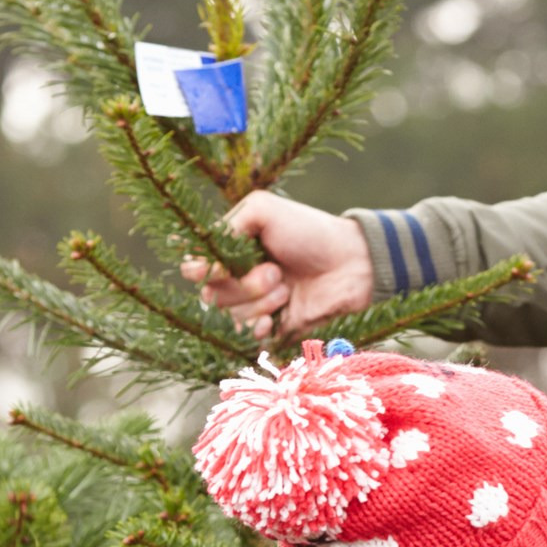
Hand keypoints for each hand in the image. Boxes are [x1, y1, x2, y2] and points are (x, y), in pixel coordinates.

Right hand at [180, 191, 375, 338]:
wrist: (352, 264)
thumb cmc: (310, 231)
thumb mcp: (263, 211)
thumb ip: (226, 229)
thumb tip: (201, 262)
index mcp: (232, 250)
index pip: (194, 267)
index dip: (201, 270)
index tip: (219, 268)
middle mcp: (239, 278)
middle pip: (210, 295)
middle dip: (241, 285)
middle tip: (274, 271)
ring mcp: (256, 303)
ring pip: (230, 316)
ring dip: (258, 302)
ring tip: (287, 288)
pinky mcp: (273, 326)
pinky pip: (248, 336)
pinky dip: (258, 328)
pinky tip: (274, 319)